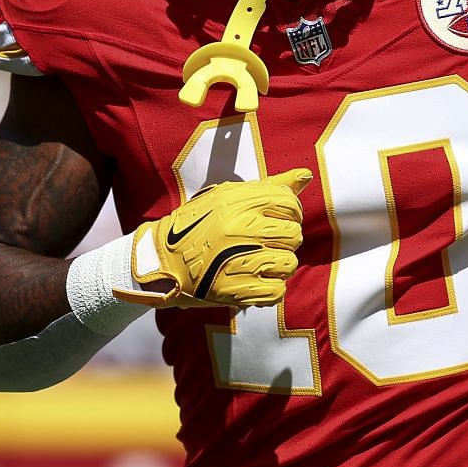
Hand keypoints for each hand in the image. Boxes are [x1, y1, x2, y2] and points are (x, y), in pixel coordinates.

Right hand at [117, 170, 311, 308]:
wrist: (160, 259)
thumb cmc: (198, 225)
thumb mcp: (227, 197)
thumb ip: (269, 186)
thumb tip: (306, 174)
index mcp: (238, 202)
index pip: (290, 204)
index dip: (289, 213)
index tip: (274, 220)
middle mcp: (240, 228)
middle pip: (294, 234)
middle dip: (284, 240)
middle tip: (264, 243)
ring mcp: (238, 259)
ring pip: (288, 263)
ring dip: (278, 266)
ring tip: (259, 262)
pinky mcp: (234, 289)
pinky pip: (277, 291)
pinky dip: (269, 289)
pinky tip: (254, 280)